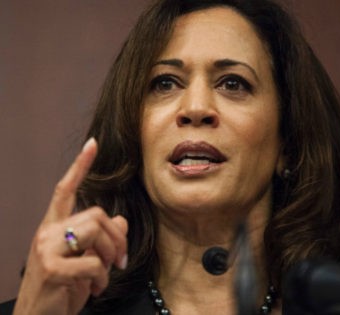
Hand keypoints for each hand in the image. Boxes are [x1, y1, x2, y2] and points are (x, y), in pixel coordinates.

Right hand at [13, 138, 127, 314]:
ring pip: (97, 231)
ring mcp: (46, 249)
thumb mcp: (85, 260)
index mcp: (54, 227)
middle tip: (119, 260)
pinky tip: (95, 288)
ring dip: (111, 256)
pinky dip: (103, 278)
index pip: (65, 189)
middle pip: (97, 214)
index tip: (92, 144)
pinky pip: (93, 262)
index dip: (80, 166)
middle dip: (118, 238)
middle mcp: (47, 232)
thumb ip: (100, 239)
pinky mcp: (52, 268)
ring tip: (104, 274)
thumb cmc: (62, 288)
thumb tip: (121, 219)